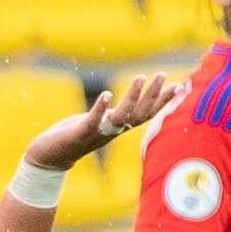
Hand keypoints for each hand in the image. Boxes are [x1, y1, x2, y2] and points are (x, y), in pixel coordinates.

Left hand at [24, 74, 184, 171]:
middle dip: (153, 95)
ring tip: (141, 76)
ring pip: (122, 116)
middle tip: (161, 74)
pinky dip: (101, 108)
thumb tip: (129, 105)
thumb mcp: (98, 123)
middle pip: (139, 113)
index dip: (163, 100)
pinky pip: (93, 120)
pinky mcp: (80, 133)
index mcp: (118, 127)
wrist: (49, 157)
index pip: (147, 113)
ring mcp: (97, 133)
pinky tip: (107, 94)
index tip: (181, 85)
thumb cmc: (73, 137)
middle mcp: (112, 131)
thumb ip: (114, 115)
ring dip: (133, 97)